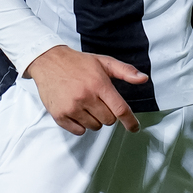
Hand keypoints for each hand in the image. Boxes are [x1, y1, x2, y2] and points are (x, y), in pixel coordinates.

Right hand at [25, 45, 147, 135]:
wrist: (49, 62)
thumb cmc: (78, 63)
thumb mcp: (103, 62)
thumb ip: (125, 71)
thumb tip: (143, 79)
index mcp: (99, 83)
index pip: (120, 109)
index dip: (130, 121)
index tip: (135, 128)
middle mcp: (86, 96)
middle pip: (108, 120)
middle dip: (108, 113)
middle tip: (98, 100)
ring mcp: (72, 107)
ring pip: (94, 127)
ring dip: (94, 119)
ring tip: (86, 103)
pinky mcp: (60, 115)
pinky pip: (79, 131)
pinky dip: (81, 124)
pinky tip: (77, 110)